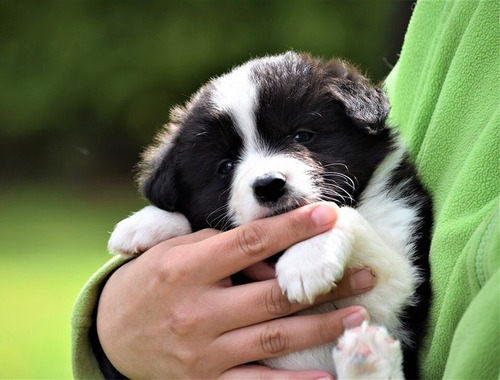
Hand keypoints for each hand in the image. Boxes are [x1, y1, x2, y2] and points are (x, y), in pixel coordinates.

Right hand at [96, 202, 373, 378]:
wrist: (112, 335)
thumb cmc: (149, 282)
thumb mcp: (174, 252)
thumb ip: (219, 247)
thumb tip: (270, 253)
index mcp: (188, 269)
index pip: (250, 244)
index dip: (291, 229)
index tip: (327, 216)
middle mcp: (198, 310)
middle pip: (274, 295)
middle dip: (324, 283)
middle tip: (365, 274)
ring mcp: (204, 351)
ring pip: (274, 337)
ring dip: (321, 326)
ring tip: (358, 315)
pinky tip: (326, 376)